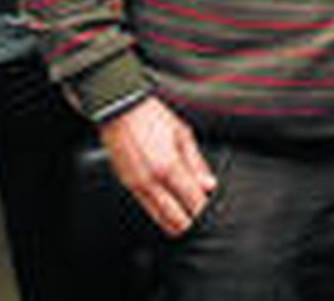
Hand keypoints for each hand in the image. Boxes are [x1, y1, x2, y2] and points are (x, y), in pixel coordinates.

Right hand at [100, 96, 216, 235]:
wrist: (119, 110)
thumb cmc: (152, 117)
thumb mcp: (182, 134)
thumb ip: (197, 163)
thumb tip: (209, 184)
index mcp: (170, 167)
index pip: (193, 202)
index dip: (205, 212)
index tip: (213, 213)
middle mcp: (152, 181)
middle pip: (175, 218)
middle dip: (191, 223)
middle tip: (202, 222)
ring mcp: (137, 185)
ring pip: (158, 217)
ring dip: (174, 222)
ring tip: (187, 221)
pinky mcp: (126, 184)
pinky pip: (146, 207)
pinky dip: (159, 214)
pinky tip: (169, 211)